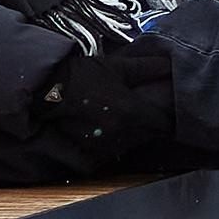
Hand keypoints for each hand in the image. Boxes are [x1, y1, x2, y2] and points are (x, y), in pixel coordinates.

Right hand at [38, 38, 178, 170]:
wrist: (46, 89)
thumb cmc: (82, 74)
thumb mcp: (115, 66)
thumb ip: (146, 68)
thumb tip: (170, 64)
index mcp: (131, 111)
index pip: (164, 123)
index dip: (170, 118)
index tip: (172, 112)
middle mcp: (121, 132)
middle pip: (149, 136)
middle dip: (153, 126)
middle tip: (151, 113)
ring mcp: (104, 145)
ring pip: (131, 145)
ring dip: (135, 136)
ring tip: (129, 121)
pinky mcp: (89, 154)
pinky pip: (112, 152)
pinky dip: (116, 144)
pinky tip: (111, 131)